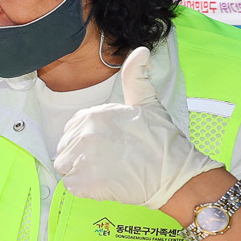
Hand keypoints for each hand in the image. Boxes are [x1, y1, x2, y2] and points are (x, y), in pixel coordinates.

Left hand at [54, 46, 222, 208]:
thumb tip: (140, 52)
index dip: (86, 138)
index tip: (105, 145)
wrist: (174, 174)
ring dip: (82, 172)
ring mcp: (84, 159)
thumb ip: (136, 77)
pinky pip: (72, 186)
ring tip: (106, 171)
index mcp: (93, 115)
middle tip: (109, 160)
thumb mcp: (148, 103)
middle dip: (82, 156)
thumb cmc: (162, 142)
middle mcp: (85, 135)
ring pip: (66, 167)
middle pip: (66, 148)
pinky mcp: (87, 183)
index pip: (71, 128)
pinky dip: (86, 188)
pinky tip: (106, 183)